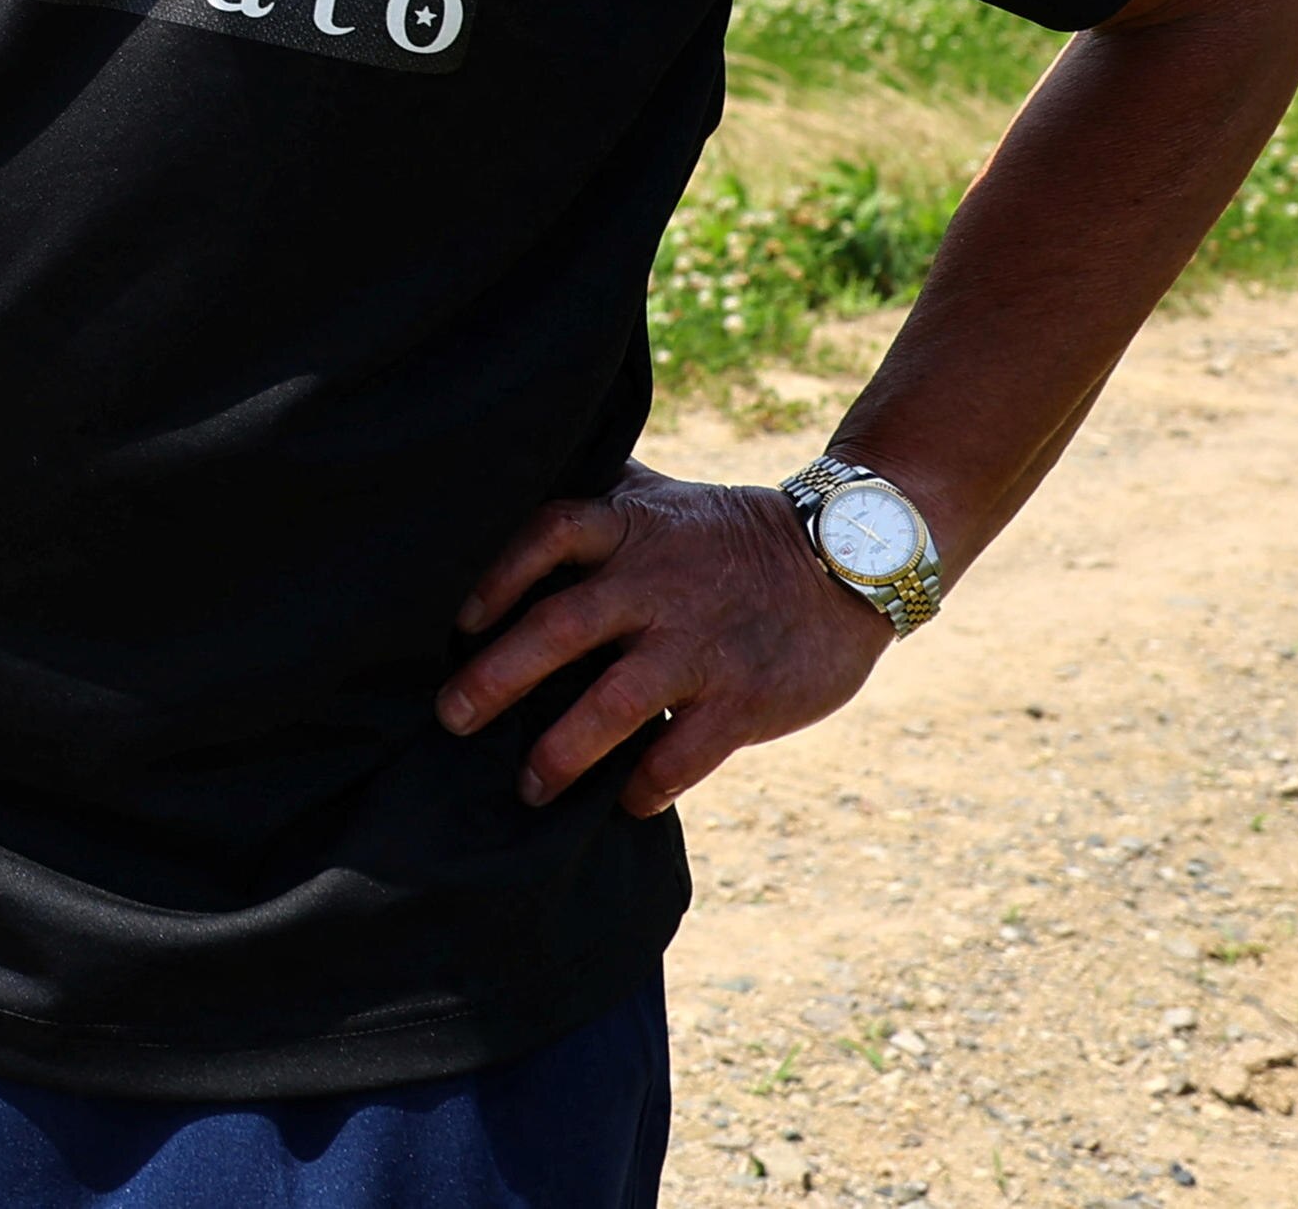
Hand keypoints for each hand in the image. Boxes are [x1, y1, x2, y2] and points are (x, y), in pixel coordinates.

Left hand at [440, 464, 890, 815]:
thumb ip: (590, 502)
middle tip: (451, 719)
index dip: (494, 576)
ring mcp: (700, 644)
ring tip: (529, 787)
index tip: (458, 623)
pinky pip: (684, 753)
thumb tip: (498, 496)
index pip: (545, 535)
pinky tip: (624, 802)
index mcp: (629, 528)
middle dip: (497, 677)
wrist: (846, 561)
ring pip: (615, 703)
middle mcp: (656, 583)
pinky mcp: (745, 697)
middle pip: (562, 627)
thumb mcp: (656, 499)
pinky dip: (648, 783)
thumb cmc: (723, 536)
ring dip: (562, 751)